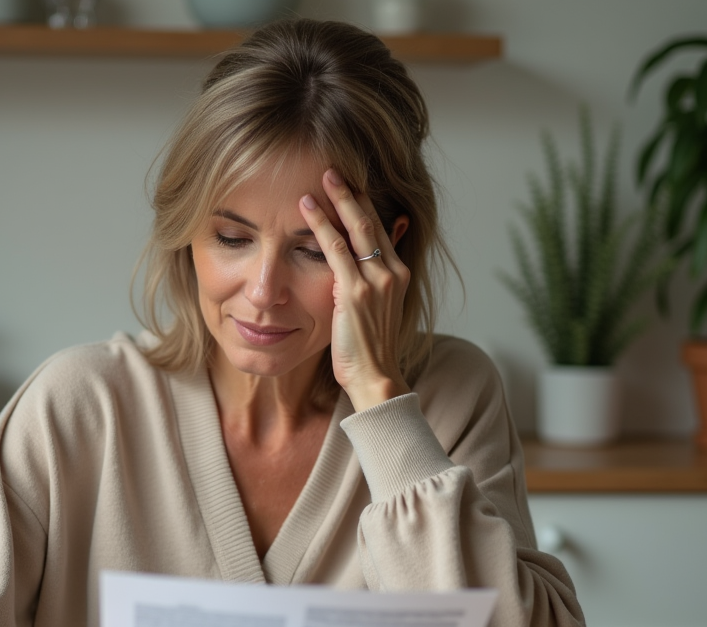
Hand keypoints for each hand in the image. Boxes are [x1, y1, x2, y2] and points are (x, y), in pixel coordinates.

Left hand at [299, 169, 411, 410]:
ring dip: (337, 200)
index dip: (364, 204)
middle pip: (372, 222)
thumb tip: (380, 245)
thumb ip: (378, 276)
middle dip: (352, 193)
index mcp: (398, 274)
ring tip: (322, 177)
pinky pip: (336, 250)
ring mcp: (376, 281)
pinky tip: (307, 208)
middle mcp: (392, 273)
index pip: (381, 229)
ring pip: (356, 229)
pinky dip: (321, 225)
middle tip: (334, 168)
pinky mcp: (356, 292)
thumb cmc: (370, 347)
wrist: (375, 377)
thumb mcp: (379, 307)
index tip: (350, 183)